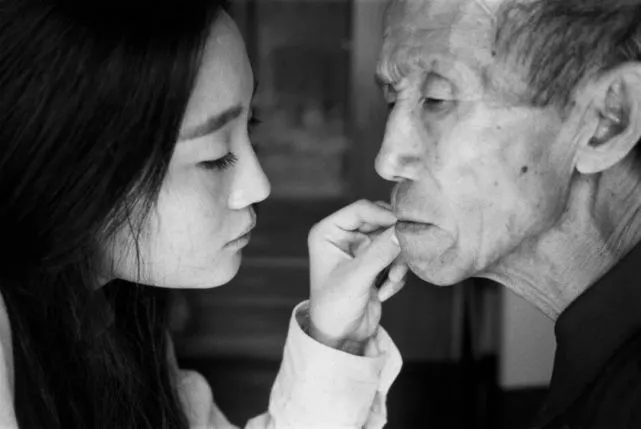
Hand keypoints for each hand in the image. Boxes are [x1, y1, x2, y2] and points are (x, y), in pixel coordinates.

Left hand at [307, 200, 408, 353]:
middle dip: (393, 242)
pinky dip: (396, 273)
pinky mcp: (375, 263)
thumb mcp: (356, 278)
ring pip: (392, 239)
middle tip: (404, 253)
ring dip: (396, 261)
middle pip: (381, 222)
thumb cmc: (335, 307)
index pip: (361, 209)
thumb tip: (403, 231)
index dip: (384, 215)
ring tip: (391, 280)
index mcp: (328, 232)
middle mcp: (344, 236)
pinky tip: (385, 291)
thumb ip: (380, 253)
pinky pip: (396, 256)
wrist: (341, 337)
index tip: (403, 226)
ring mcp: (361, 249)